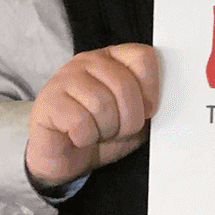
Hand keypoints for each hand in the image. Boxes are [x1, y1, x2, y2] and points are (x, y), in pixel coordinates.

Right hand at [26, 44, 160, 190]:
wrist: (64, 158)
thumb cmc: (101, 133)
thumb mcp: (134, 118)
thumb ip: (149, 104)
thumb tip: (167, 99)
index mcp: (113, 59)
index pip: (143, 57)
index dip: (151, 89)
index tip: (146, 110)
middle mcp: (87, 61)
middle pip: (124, 84)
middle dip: (129, 119)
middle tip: (118, 131)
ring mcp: (64, 78)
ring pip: (102, 103)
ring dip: (106, 130)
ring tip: (97, 133)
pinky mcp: (47, 101)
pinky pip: (79, 121)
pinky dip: (86, 137)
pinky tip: (78, 137)